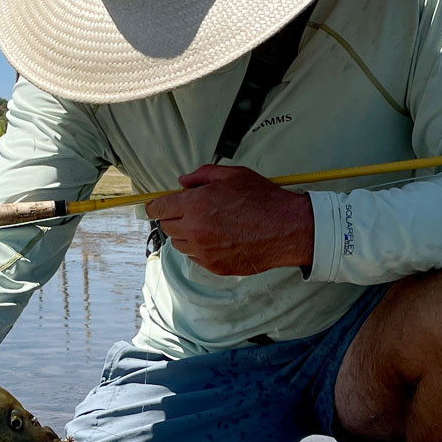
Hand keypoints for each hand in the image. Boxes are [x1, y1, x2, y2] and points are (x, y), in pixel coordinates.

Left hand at [145, 164, 313, 274]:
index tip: (154, 207)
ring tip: (208, 225)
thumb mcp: (233, 175)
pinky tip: (219, 238)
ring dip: (186, 234)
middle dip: (174, 218)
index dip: (154, 206)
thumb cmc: (263, 201)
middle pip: (167, 227)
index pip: (159, 209)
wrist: (287, 229)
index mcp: (196, 205)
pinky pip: (196, 257)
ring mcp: (204, 251)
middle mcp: (195, 230)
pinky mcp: (214, 266)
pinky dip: (200, 249)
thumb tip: (183, 182)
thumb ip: (202, 175)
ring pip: (180, 244)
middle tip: (190, 211)